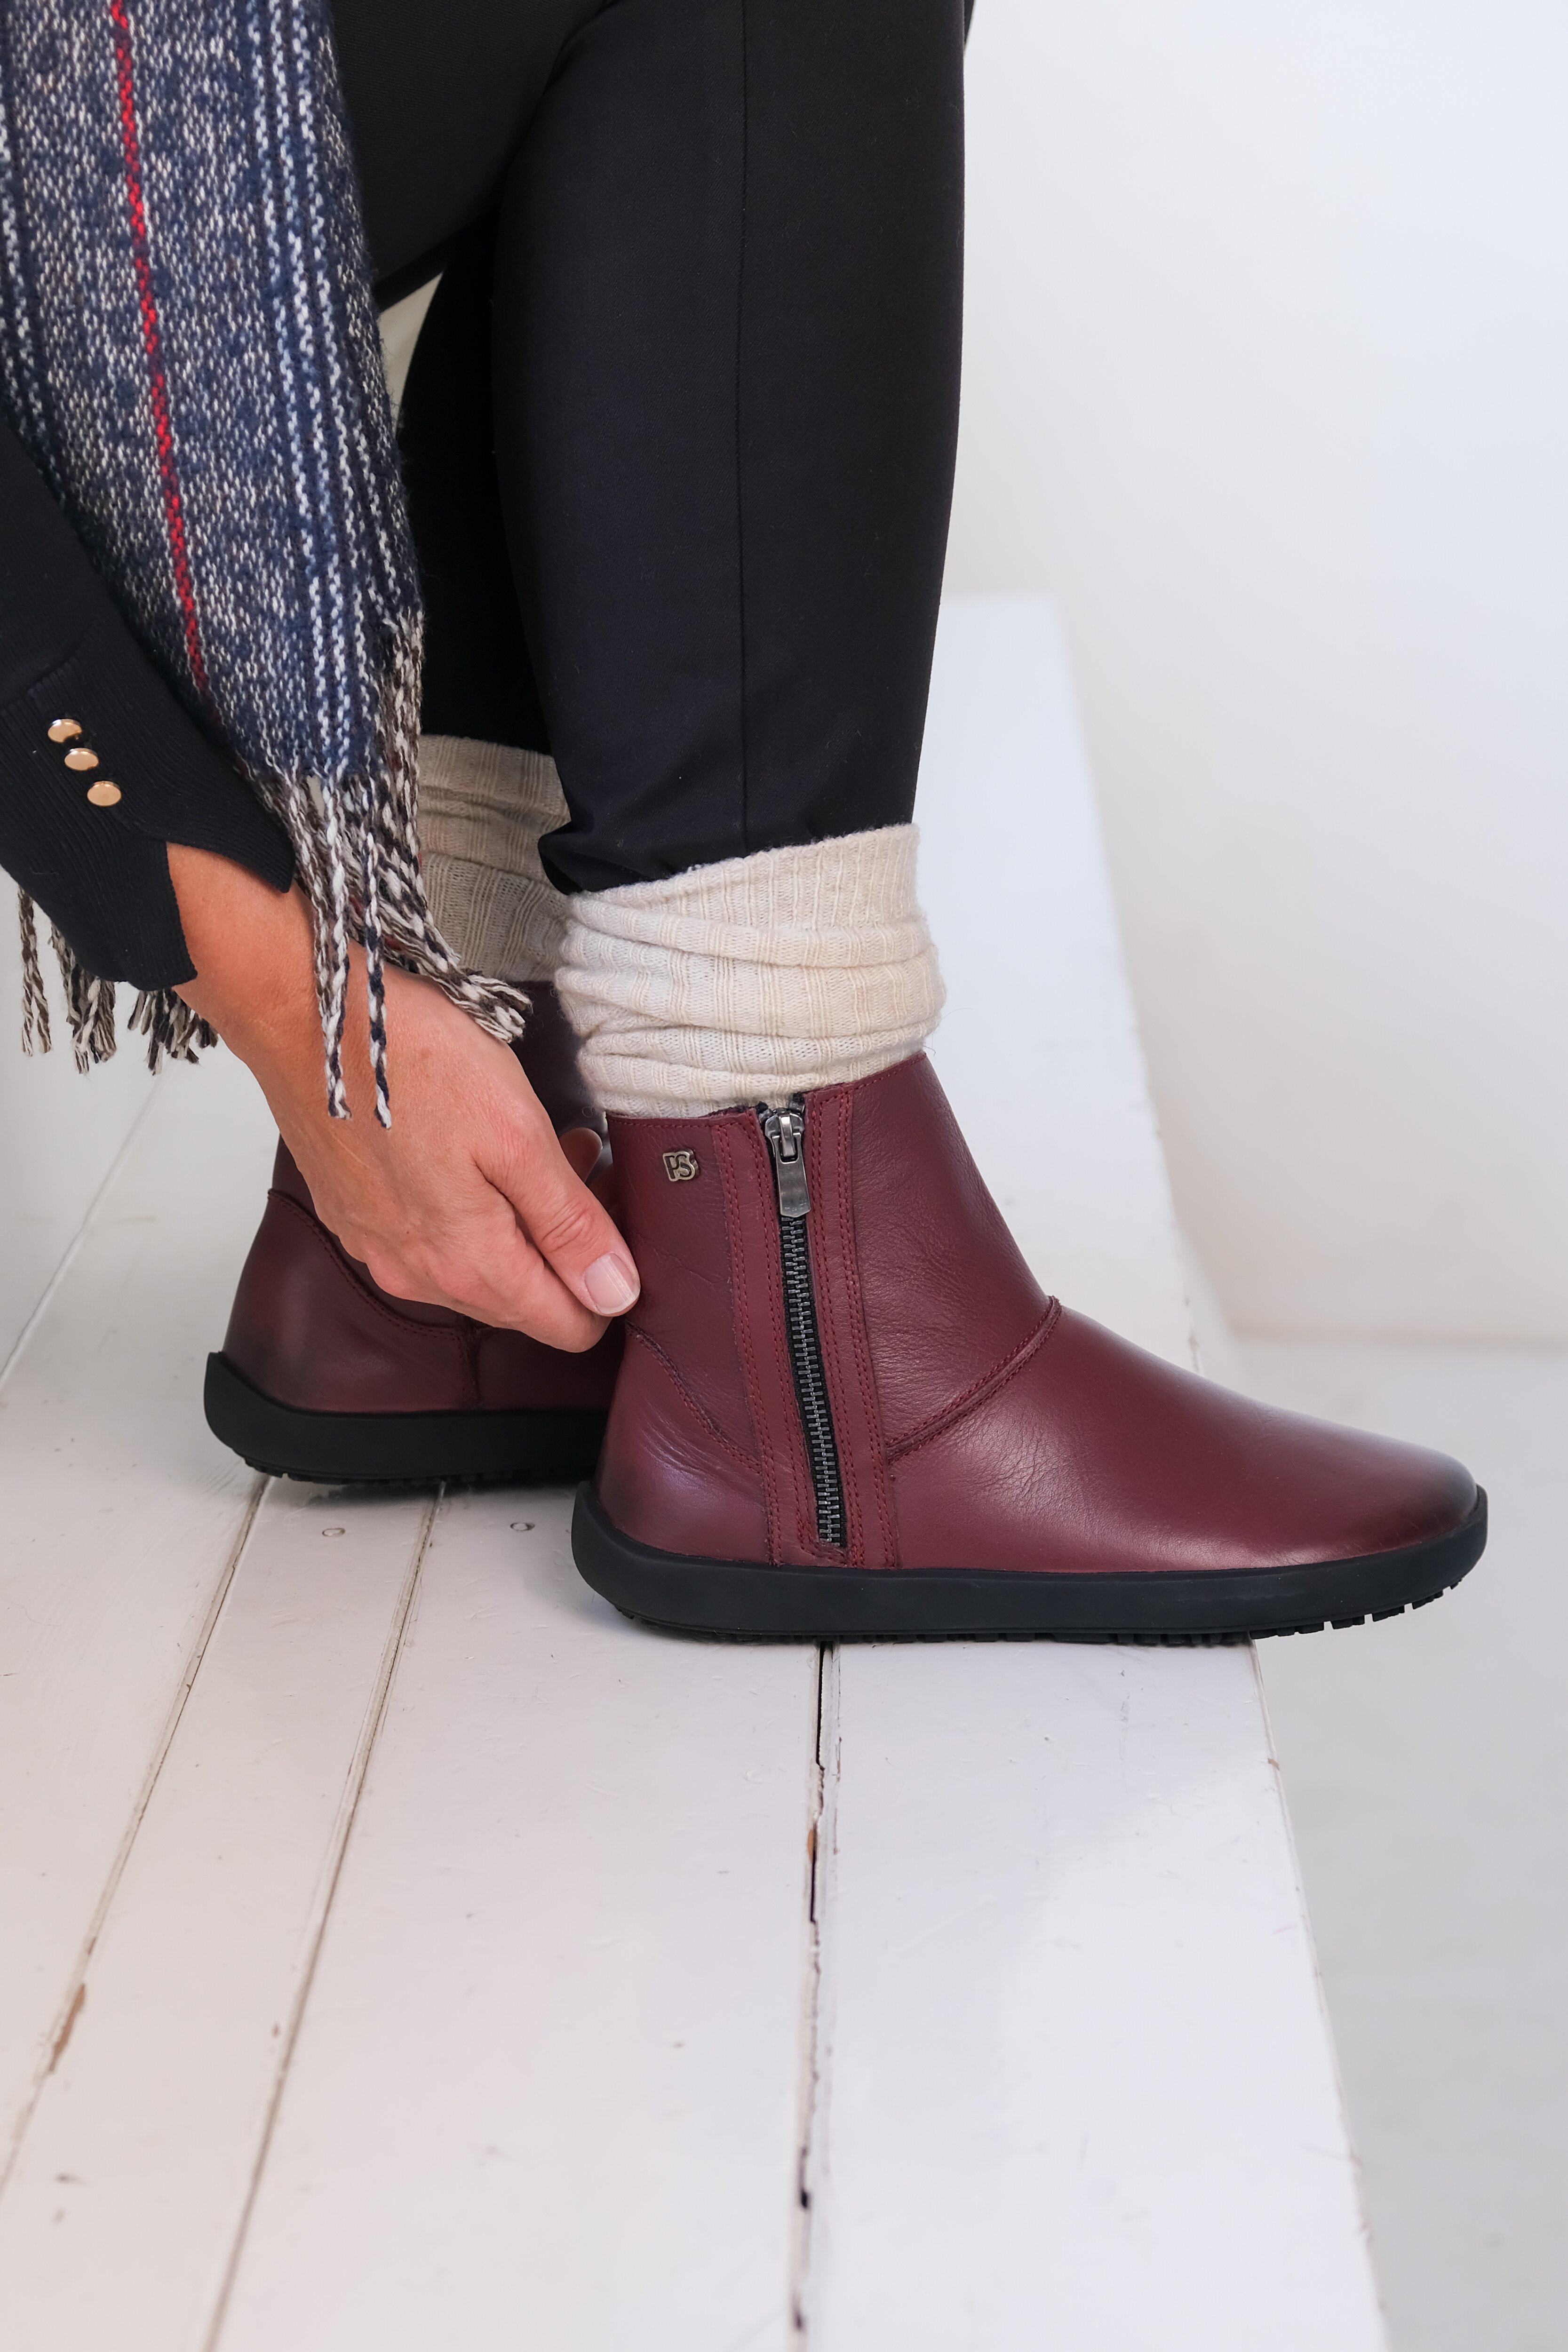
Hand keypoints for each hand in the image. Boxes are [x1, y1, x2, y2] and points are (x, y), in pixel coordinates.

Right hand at [168, 844, 636, 1349]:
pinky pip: (433, 1238)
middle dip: (566, 1241)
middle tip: (579, 1159)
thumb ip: (568, 1224)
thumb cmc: (410, 1059)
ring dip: (519, 1217)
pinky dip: (470, 1205)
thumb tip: (615, 1294)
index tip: (611, 1209)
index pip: (569, 1326)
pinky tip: (475, 1145)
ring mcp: (381, 1249)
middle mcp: (420, 1276)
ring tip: (536, 1141)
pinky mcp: (358, 1218)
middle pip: (526, 1299)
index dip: (609, 1278)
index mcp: (469, 1265)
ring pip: (481, 1266)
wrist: (302, 1015)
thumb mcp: (517, 1134)